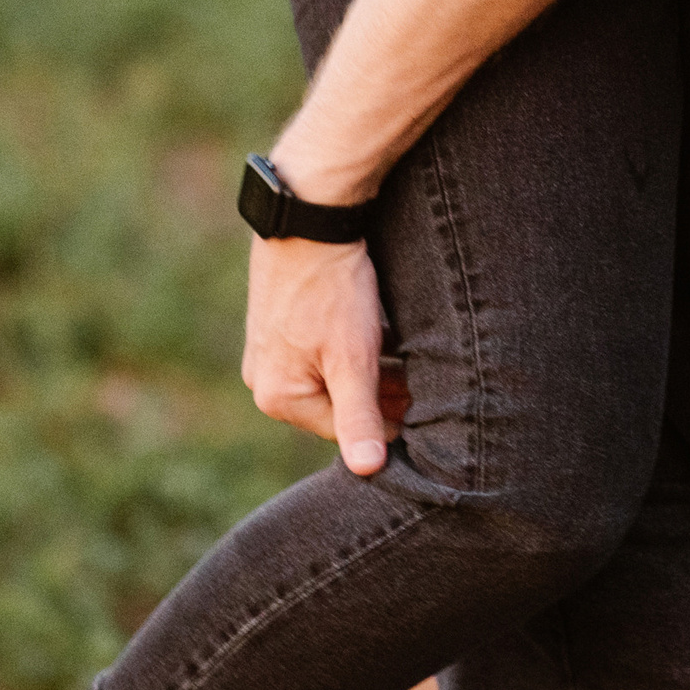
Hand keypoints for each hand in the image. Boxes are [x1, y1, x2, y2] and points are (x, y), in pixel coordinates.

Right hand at [242, 235, 408, 474]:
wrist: (309, 218)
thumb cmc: (332, 291)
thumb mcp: (353, 358)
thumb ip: (359, 415)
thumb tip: (367, 471)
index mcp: (277, 398)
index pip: (346, 429)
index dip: (390, 419)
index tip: (426, 410)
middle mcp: (263, 380)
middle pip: (337, 402)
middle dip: (379, 394)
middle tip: (422, 380)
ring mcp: (267, 350)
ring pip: (332, 375)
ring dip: (370, 371)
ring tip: (406, 356)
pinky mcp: (278, 324)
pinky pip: (321, 351)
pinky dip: (351, 348)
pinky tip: (379, 332)